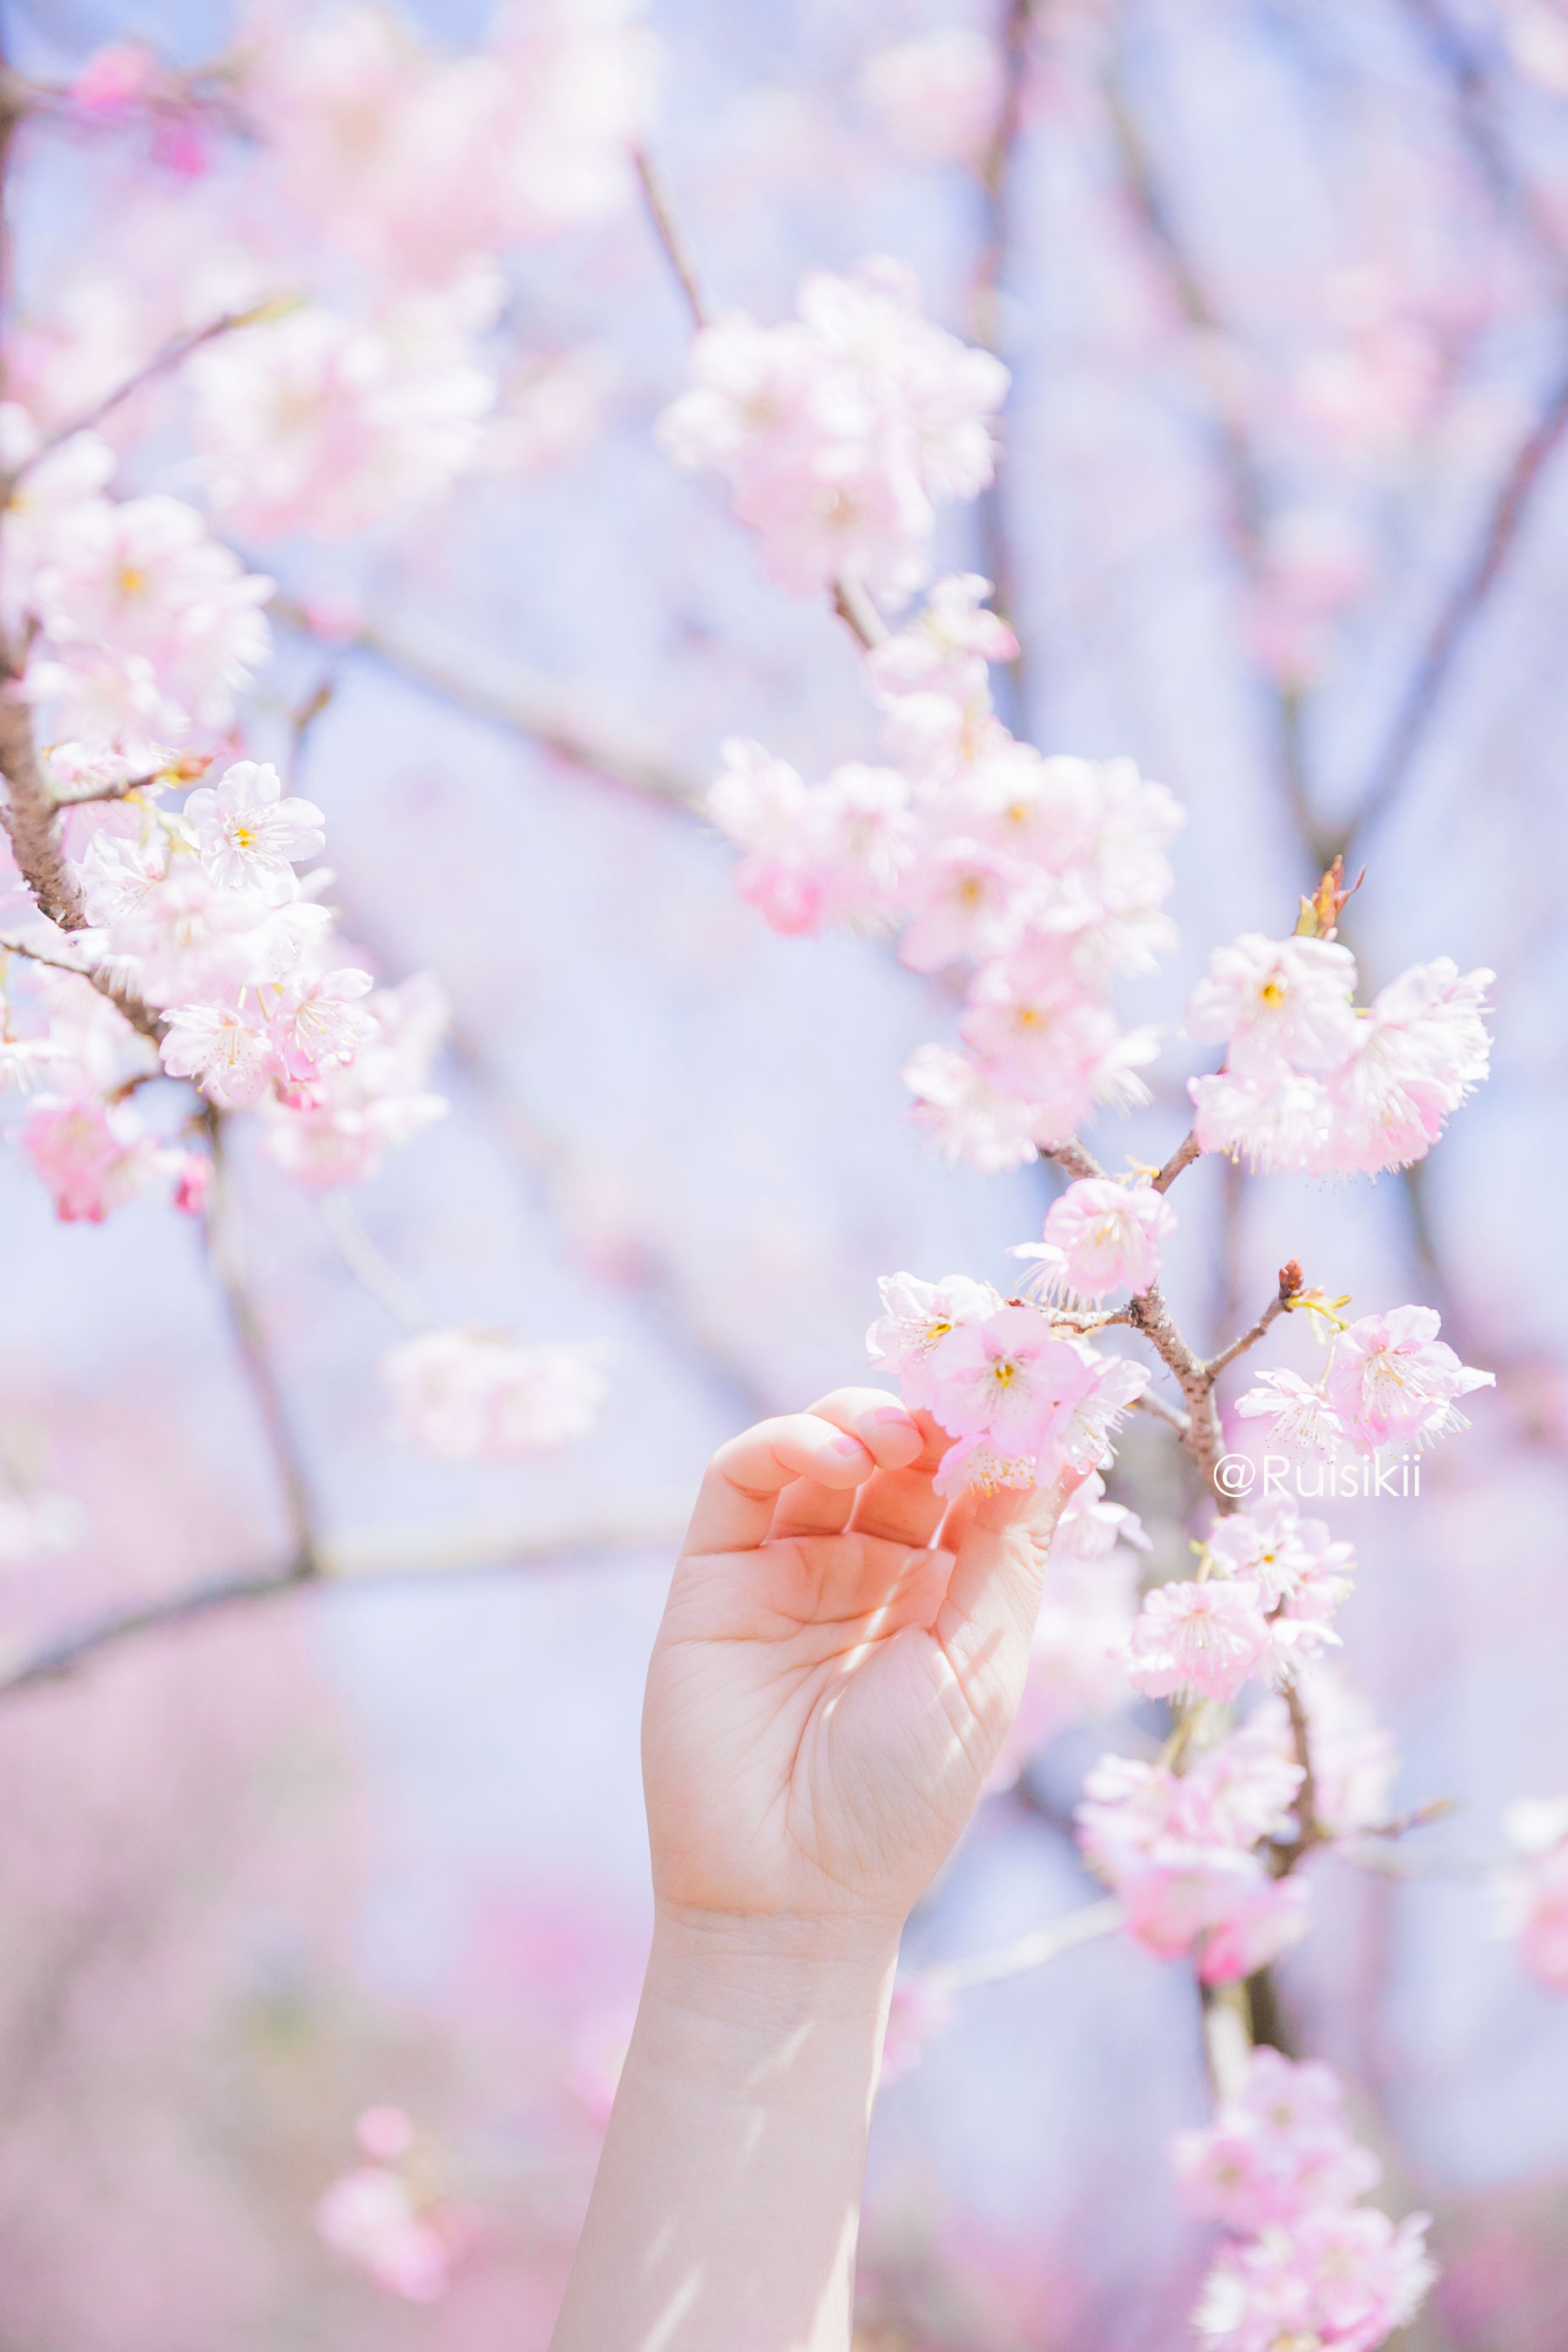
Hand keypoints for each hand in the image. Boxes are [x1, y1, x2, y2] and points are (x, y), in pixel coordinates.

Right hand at [644, 1385, 1083, 1936]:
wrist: (790, 1893)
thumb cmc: (903, 1798)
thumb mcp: (981, 1666)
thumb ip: (1011, 1549)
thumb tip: (1057, 1441)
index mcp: (941, 1598)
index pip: (969, 1485)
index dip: (995, 1436)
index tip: (1029, 1394)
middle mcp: (865, 1572)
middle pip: (900, 1454)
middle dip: (934, 1418)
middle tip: (960, 1403)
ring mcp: (787, 1567)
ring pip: (824, 1446)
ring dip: (865, 1418)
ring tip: (897, 1436)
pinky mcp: (715, 1571)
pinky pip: (745, 1476)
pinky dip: (789, 1440)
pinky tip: (839, 1454)